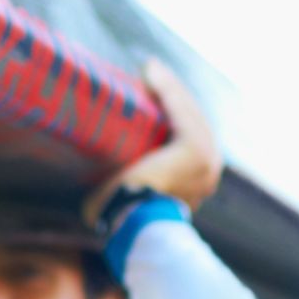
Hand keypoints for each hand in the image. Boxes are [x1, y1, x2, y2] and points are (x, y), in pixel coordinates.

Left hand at [83, 60, 222, 224]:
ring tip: (149, 69)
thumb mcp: (121, 206)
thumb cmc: (119, 221)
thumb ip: (117, 195)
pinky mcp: (195, 151)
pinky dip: (167, 88)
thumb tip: (89, 198)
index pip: (187, 136)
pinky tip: (152, 69)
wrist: (131, 229)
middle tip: (148, 75)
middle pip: (192, 120)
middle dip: (173, 95)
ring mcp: (206, 161)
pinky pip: (180, 111)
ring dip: (170, 87)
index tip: (150, 92)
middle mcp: (209, 172)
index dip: (172, 111)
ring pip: (187, 112)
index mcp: (196, 182)